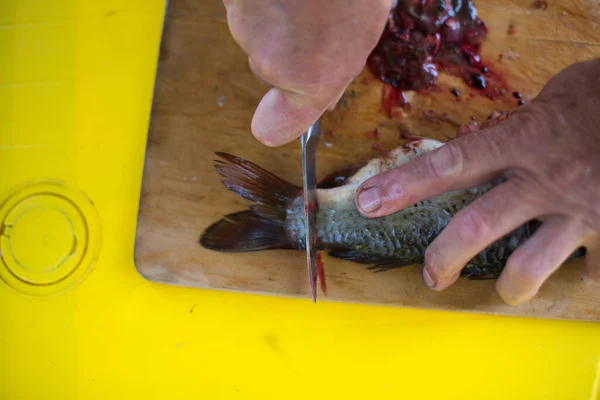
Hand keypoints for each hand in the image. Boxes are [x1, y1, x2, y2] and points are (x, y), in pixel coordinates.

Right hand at [223, 0, 390, 145]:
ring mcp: (242, 19)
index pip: (277, 125)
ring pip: (255, 23)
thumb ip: (335, 58)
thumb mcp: (366, 22)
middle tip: (318, 8)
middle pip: (269, 61)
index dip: (275, 120)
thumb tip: (316, 75)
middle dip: (289, 41)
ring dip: (275, 6)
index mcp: (313, 73)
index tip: (271, 121)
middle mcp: (268, 57)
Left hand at [355, 58, 599, 304]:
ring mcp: (579, 211)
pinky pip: (592, 274)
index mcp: (522, 140)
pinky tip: (581, 272)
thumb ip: (518, 128)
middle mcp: (543, 179)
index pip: (450, 164)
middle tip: (432, 275)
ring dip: (510, 286)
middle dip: (444, 258)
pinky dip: (584, 278)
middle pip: (475, 227)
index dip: (404, 185)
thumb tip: (489, 143)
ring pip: (528, 266)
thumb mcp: (554, 99)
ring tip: (505, 289)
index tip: (368, 202)